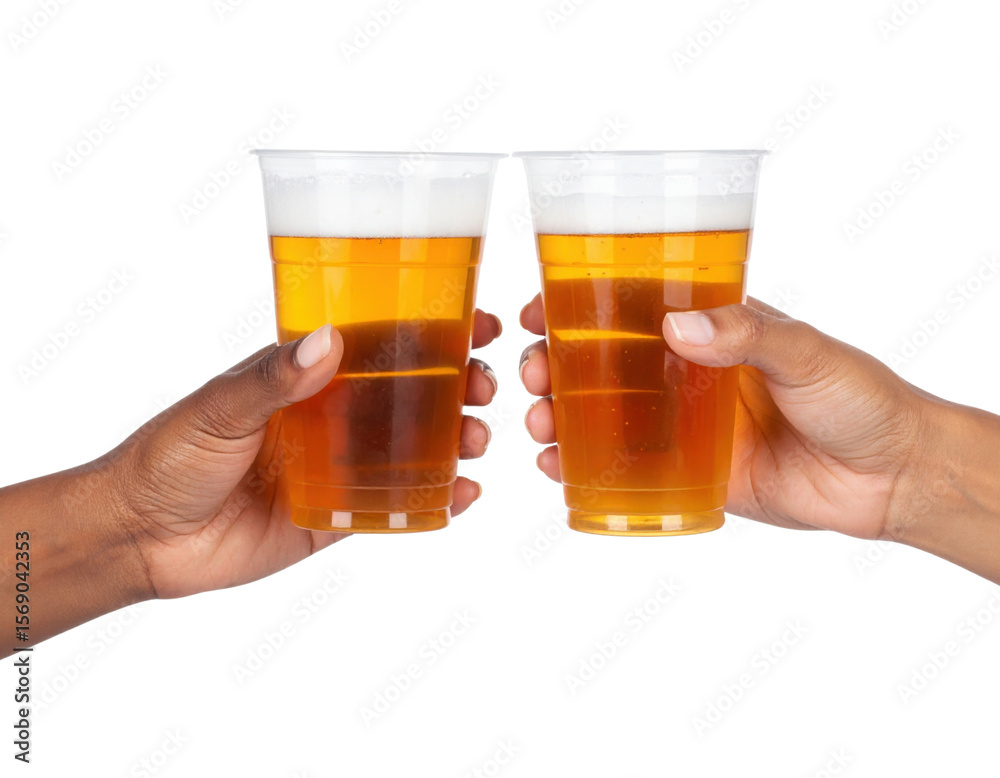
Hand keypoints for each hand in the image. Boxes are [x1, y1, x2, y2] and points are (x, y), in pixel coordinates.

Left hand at [104, 310, 500, 598]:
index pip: (379, 343)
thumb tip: (329, 340)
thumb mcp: (218, 408)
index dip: (431, 330)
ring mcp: (339, 468)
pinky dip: (435, 499)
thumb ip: (272, 378)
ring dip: (456, 438)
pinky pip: (397, 506)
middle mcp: (330, 417)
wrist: (140, 538)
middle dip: (458, 385)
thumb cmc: (167, 457)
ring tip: (477, 438)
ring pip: (413, 447)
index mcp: (304, 378)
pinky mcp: (338, 517)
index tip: (477, 321)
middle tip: (483, 387)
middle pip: (411, 393)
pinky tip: (464, 492)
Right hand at [519, 294, 971, 541]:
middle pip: (601, 362)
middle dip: (553, 364)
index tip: (540, 306)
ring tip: (539, 422)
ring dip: (559, 414)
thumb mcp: (806, 352)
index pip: (632, 306)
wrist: (890, 477)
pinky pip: (627, 470)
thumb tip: (676, 327)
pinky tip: (557, 466)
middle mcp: (687, 374)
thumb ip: (747, 335)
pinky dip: (584, 467)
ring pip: (603, 416)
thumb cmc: (859, 397)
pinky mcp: (690, 475)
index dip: (579, 303)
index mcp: (711, 330)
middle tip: (532, 372)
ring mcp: (683, 426)